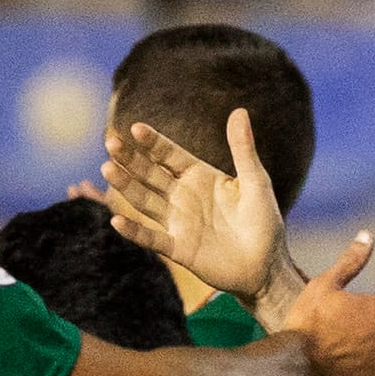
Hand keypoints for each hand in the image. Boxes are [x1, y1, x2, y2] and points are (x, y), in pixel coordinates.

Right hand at [103, 106, 298, 304]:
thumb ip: (243, 149)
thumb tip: (239, 110)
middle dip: (130, 158)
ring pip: (145, 200)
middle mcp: (183, 196)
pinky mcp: (179, 248)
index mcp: (199, 176)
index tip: (135, 128)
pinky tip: (116, 221)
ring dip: (126, 186)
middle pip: (150, 174)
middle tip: (111, 142)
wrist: (267, 266)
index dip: (152, 142)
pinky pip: (152, 238)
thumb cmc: (264, 222)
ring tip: (107, 168)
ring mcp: (178, 222)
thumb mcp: (255, 181)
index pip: (169, 154)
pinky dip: (134, 232)